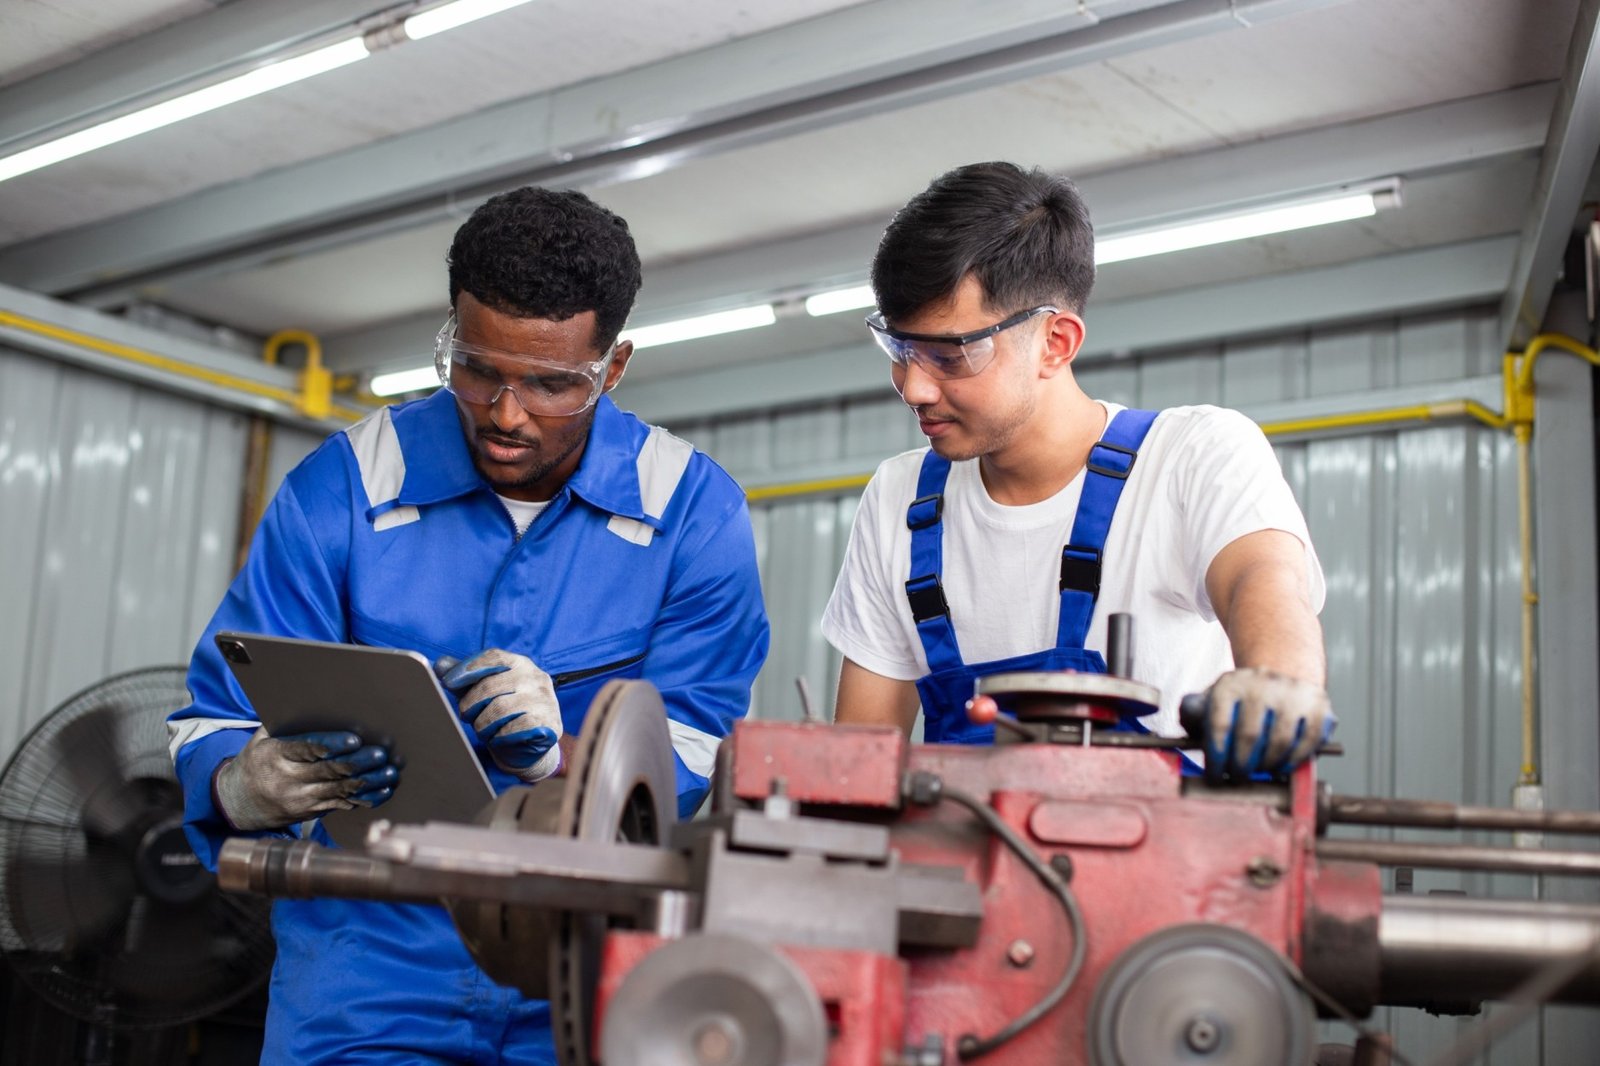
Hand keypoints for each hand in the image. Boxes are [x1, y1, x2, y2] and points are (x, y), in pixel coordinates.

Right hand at [214, 729, 396, 830]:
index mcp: (275, 756)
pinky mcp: (311, 812)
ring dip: (369, 782)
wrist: (238, 801)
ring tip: (390, 773)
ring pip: (340, 791)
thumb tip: (317, 703)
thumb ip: (286, 725)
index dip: (332, 745)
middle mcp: (287, 780)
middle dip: (359, 762)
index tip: (355, 740)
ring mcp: (300, 799)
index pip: (306, 749)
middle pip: (329, 771)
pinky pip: (341, 805)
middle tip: (381, 754)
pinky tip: (382, 791)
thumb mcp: (261, 740)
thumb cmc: (257, 761)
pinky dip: (364, 799)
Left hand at [437, 649, 562, 781]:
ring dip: (483, 724)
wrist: (530, 744)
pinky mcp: (549, 723)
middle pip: (491, 685)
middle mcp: (536, 677)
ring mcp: (545, 700)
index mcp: (521, 663)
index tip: (448, 682)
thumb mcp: (484, 693)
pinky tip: (499, 738)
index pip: (493, 657)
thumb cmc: (504, 713)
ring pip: (500, 709)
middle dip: (470, 703)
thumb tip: (440, 665)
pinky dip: (499, 736)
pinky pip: (514, 728)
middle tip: (465, 715)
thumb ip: (464, 679)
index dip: (468, 668)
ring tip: (482, 729)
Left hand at [1200, 667, 1333, 782]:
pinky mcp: (1319, 706)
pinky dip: (1294, 761)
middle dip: (1241, 766)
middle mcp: (1262, 683)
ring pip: (1279, 742)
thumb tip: (1189, 717)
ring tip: (1259, 771)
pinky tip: (1282, 766)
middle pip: (1250, 736)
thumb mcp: (1213, 699)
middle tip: (1238, 778)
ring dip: (1267, 766)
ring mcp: (1293, 694)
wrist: (1284, 674)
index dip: (1217, 758)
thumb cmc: (1242, 700)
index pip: (1220, 726)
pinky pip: (1307, 742)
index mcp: (1231, 684)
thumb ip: (1194, 711)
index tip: (1215, 777)